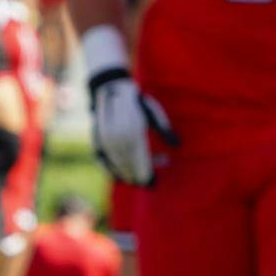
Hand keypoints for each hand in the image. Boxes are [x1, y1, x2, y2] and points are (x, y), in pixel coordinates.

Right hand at [89, 70, 179, 185]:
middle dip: (138, 177)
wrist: (111, 90)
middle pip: (129, 166)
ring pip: (117, 166)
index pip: (141, 161)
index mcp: (134, 133)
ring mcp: (106, 142)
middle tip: (147, 185)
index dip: (147, 173)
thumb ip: (165, 131)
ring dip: (126, 175)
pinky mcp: (97, 142)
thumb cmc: (138, 103)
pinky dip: (112, 171)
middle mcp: (118, 140)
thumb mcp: (154, 114)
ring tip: (135, 181)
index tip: (153, 182)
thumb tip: (178, 146)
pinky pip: (104, 162)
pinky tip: (120, 175)